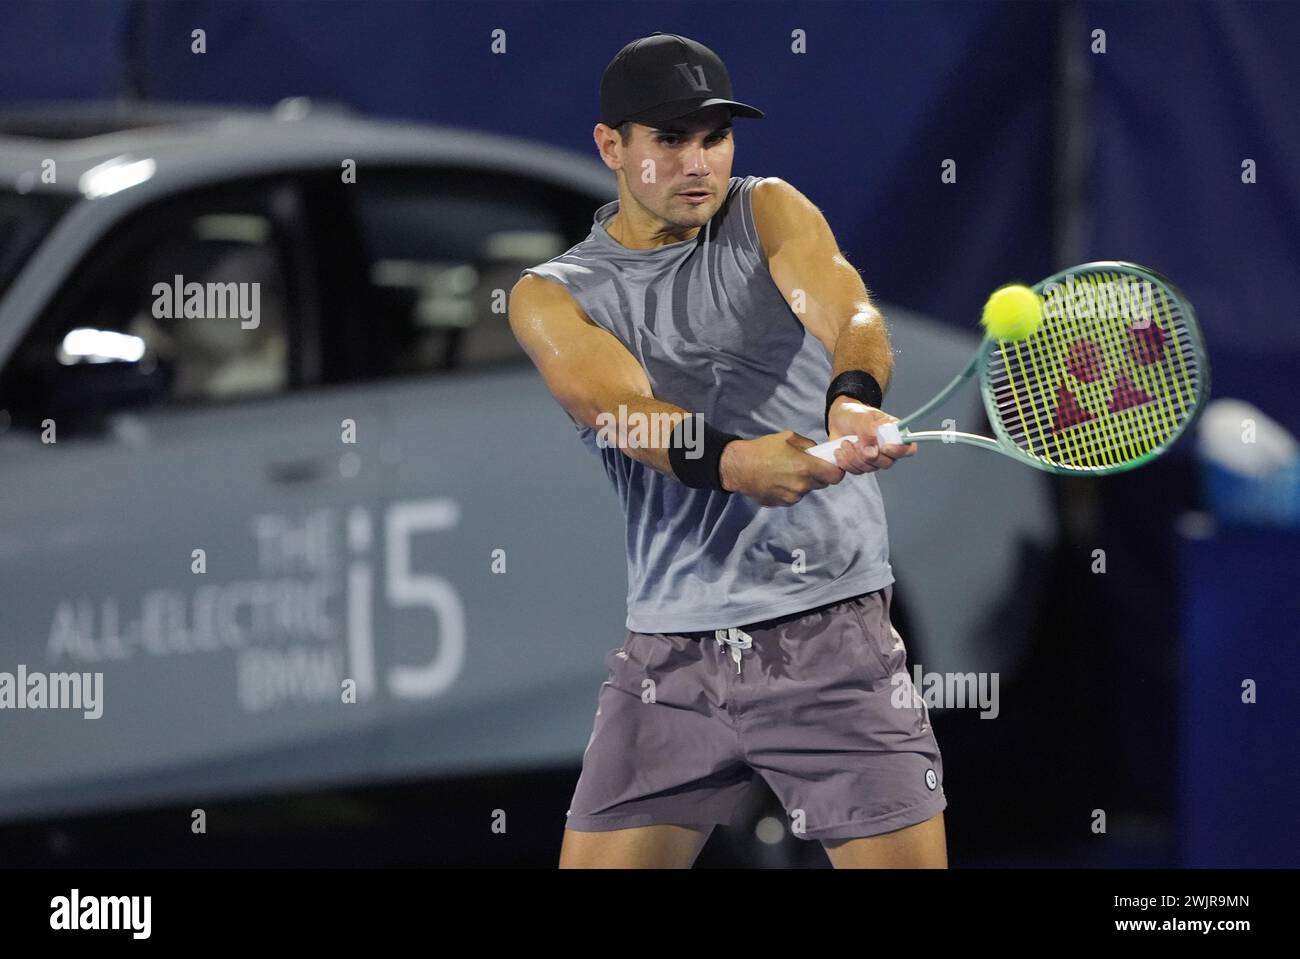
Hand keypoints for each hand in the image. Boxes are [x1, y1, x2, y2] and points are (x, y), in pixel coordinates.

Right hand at [719, 431, 844, 505]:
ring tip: (786, 472)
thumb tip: (818, 452)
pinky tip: (778, 480)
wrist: (739, 467)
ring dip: (802, 483)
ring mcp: (791, 497)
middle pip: (822, 484)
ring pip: (806, 490)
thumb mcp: (788, 437)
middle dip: (818, 475)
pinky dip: (790, 490)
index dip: (837, 471)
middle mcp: (802, 485)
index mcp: (806, 467)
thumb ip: (808, 445)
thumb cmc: (763, 449)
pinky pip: (793, 496)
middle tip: (805, 466)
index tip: (832, 466)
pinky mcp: (782, 503)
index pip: (835, 476)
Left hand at [825, 397, 918, 472]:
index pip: (908, 448)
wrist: (839, 419)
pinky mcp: (860, 465)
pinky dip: (845, 463)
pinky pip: (856, 471)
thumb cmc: (855, 414)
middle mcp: (887, 449)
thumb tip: (872, 454)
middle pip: (886, 463)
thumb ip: (868, 434)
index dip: (899, 451)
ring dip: (853, 457)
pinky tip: (839, 452)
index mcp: (894, 434)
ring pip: (869, 468)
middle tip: (855, 443)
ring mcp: (874, 459)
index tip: (884, 448)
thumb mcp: (862, 418)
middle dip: (867, 456)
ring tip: (844, 443)